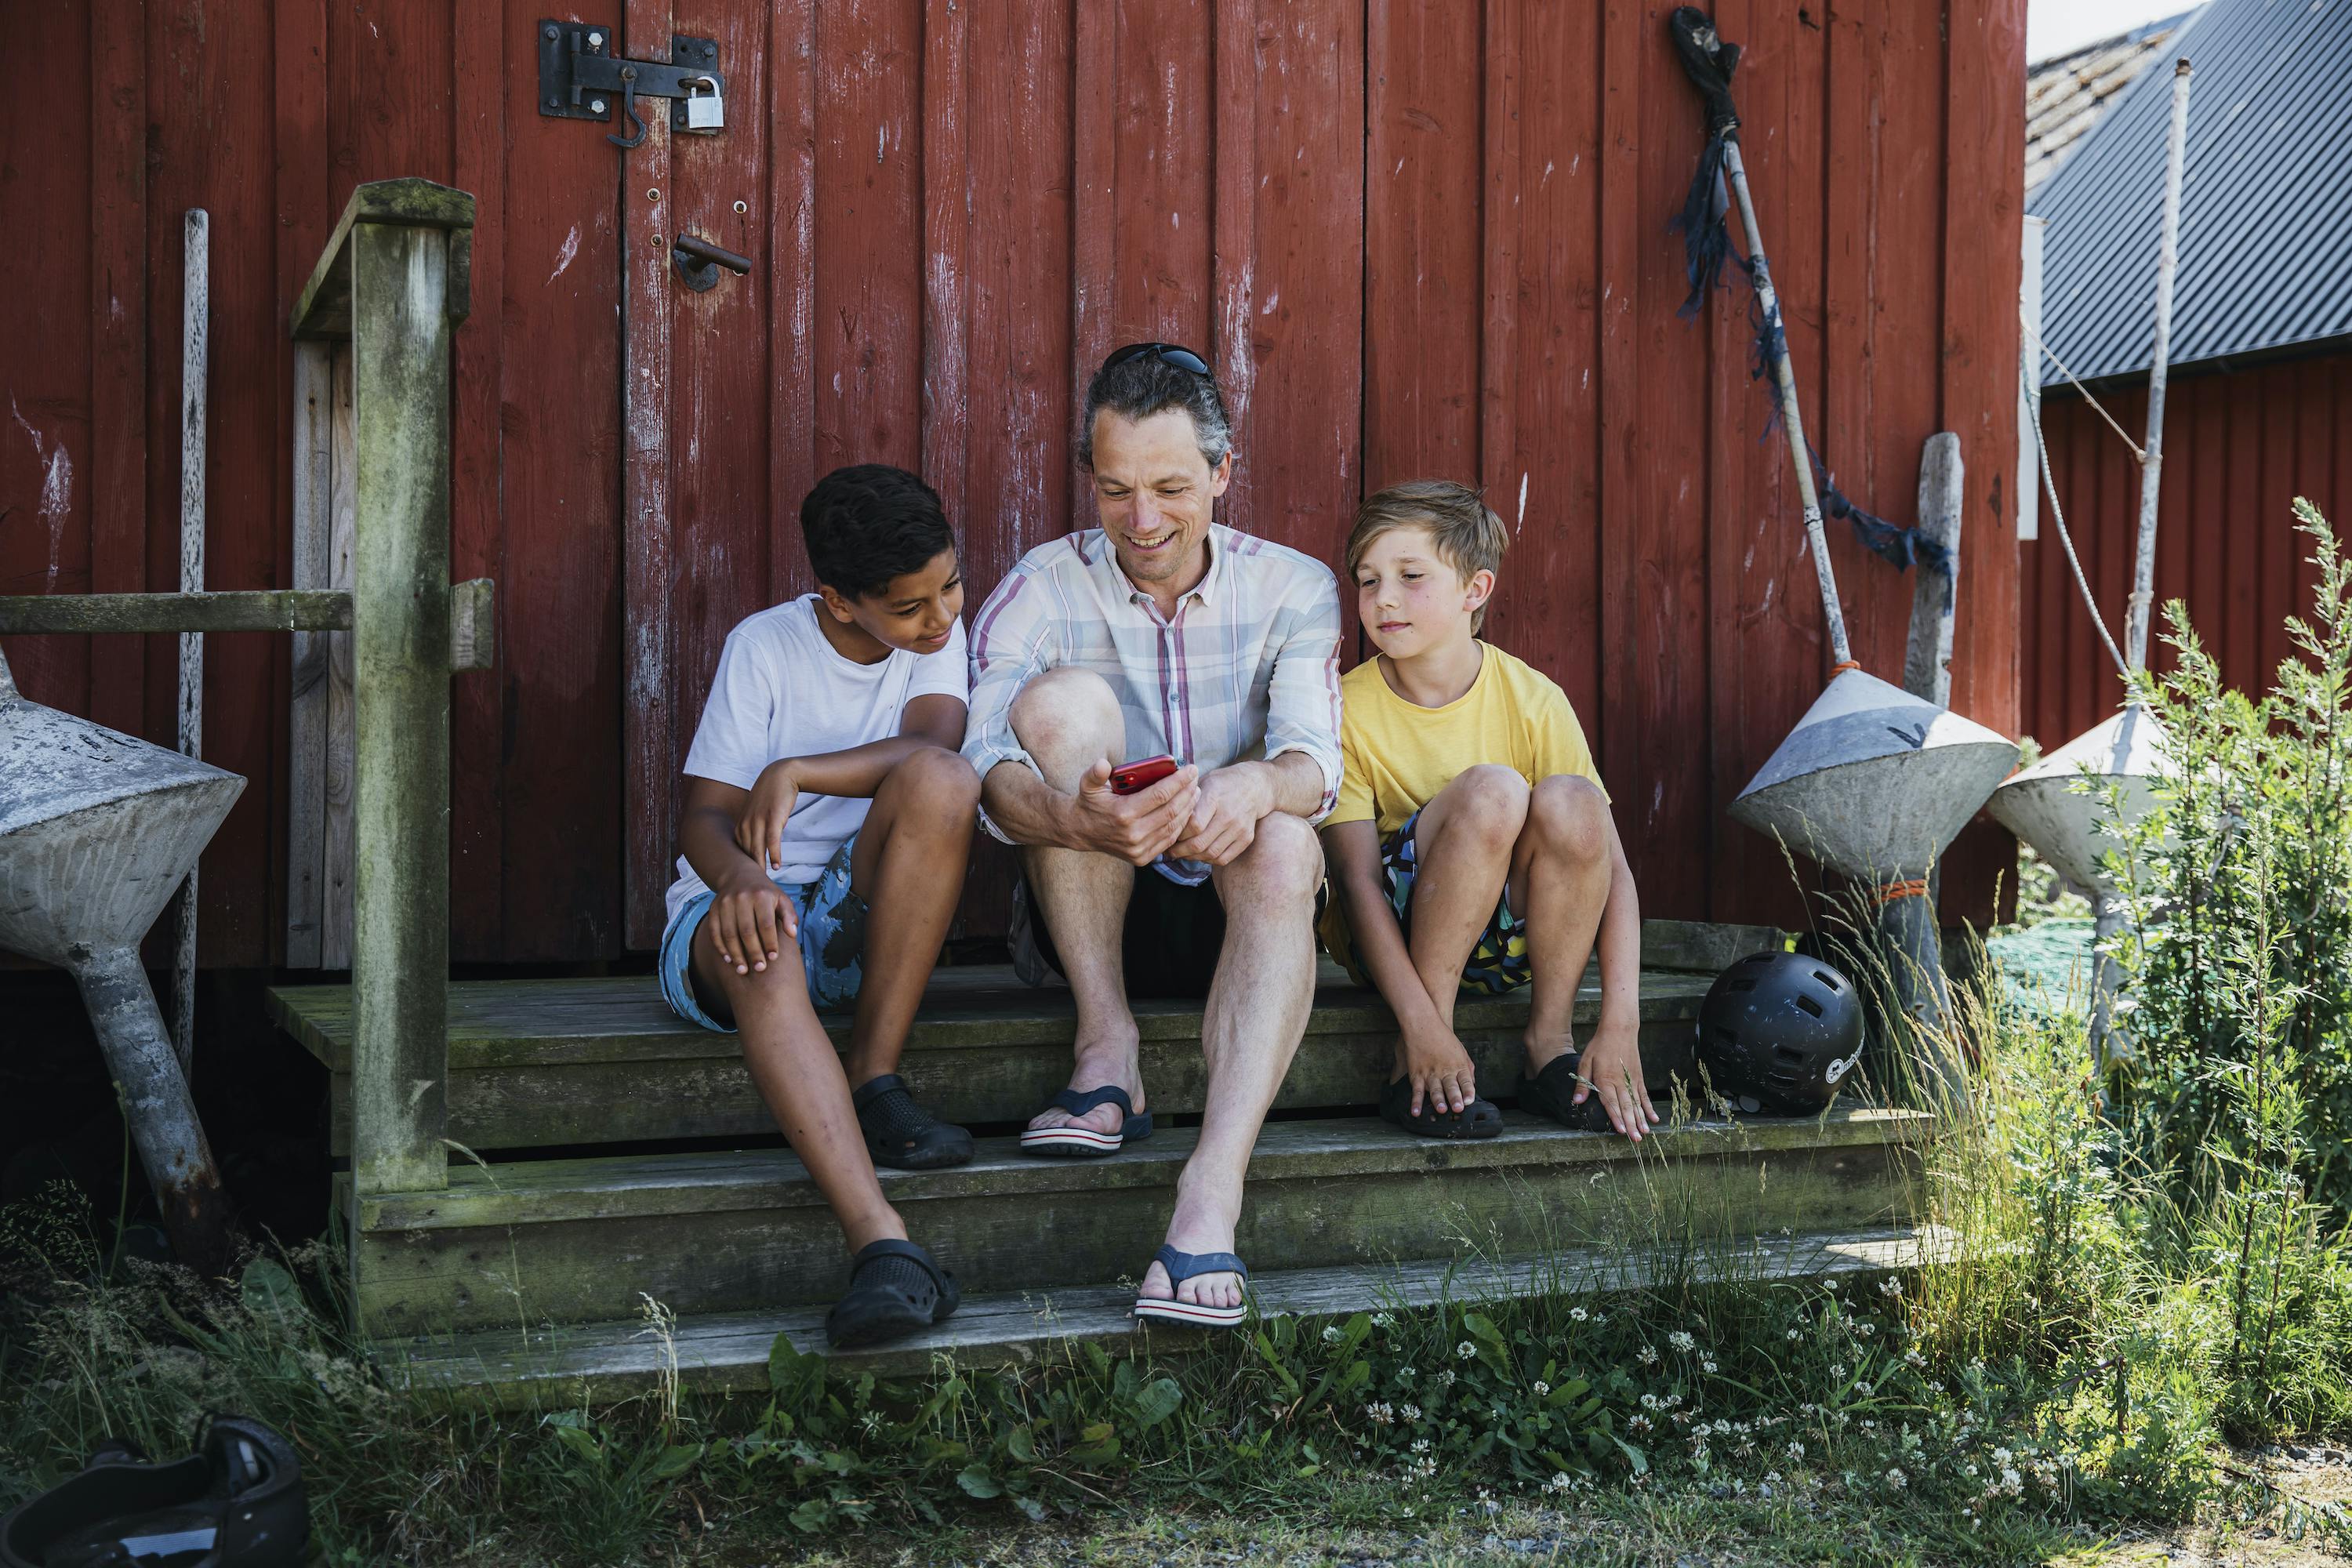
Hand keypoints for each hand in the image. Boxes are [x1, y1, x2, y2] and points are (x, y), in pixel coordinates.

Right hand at [708, 868, 796, 976]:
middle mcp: (741, 898)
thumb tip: (792, 934)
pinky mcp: (713, 908)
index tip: (773, 958)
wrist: (740, 876)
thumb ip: (789, 916)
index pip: (766, 923)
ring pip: (729, 933)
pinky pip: (715, 931)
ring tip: (743, 970)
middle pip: (746, 931)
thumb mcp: (781, 899)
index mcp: (761, 896)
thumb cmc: (766, 893)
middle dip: (753, 952)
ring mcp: (725, 903)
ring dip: (736, 954)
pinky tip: (729, 960)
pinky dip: (721, 947)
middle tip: (759, 969)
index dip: (769, 942)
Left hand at [735, 760, 800, 871]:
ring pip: (757, 849)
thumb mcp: (757, 813)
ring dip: (761, 865)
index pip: (739, 850)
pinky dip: (774, 854)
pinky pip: (772, 841)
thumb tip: (757, 846)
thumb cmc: (771, 796)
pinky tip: (777, 865)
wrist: (781, 775)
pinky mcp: (773, 818)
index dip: (743, 865)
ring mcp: (759, 821)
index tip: (746, 878)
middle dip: (750, 869)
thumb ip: (754, 829)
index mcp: (741, 824)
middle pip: (746, 853)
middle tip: (754, 885)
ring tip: (764, 879)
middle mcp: (746, 823)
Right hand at [1061, 758, 1199, 865]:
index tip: (1190, 768)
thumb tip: (1104, 764)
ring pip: (1173, 826)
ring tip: (1194, 790)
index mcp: (1123, 814)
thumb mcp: (1088, 784)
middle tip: (1195, 776)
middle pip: (1171, 810)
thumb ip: (1095, 773)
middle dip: (1187, 792)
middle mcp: (1133, 834)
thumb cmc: (1090, 803)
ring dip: (1188, 807)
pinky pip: (1168, 839)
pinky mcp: (1142, 857)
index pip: (1160, 795)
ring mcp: (1139, 848)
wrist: (1081, 832)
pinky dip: (1180, 824)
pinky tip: (1186, 809)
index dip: (1179, 781)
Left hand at [1167, 766, 1268, 866]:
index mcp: (1215, 797)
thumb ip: (1186, 799)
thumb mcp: (1203, 782)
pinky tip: (1200, 855)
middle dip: (1180, 851)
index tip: (1168, 834)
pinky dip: (1208, 860)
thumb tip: (1163, 816)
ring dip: (1192, 857)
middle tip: (1170, 850)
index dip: (1177, 834)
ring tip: (1182, 854)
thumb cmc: (1222, 783)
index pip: (1193, 825)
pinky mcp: (1246, 838)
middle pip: (1200, 843)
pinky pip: (1224, 858)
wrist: (1255, 786)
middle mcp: (1229, 814)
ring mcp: (1239, 828)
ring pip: (1210, 853)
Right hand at [1400, 1022, 1479, 1117]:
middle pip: (1451, 1086)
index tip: (1469, 1101)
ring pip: (1435, 1089)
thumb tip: (1472, 1085)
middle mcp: (1445, 1070)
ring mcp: (1430, 1072)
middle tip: (1458, 1107)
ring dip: (1438, 1100)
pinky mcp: (1417, 1073)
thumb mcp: (1461, 1052)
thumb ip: (1468, 1070)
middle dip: (1455, 1097)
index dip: (1468, 1092)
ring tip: (1441, 1109)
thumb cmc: (1443, 1038)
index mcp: (1459, 1065)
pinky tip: (1416, 1112)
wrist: (1424, 1024)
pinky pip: (1417, 1090)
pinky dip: (1416, 1102)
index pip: (1466, 1081)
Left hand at [1573, 1015, 1657, 1140]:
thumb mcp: (1585, 1062)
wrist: (1619, 1030)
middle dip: (1631, 1124)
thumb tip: (1576, 1101)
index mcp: (1605, 1079)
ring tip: (1645, 1133)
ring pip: (1637, 1103)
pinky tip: (1653, 1119)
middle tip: (1635, 1139)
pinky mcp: (1639, 1077)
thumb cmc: (1599, 1046)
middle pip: (1626, 1106)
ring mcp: (1632, 1079)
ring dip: (1641, 1119)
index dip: (1616, 1117)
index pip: (1610, 1102)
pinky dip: (1649, 1107)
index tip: (1621, 1131)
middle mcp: (1620, 1081)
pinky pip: (1644, 1095)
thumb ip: (1582, 1083)